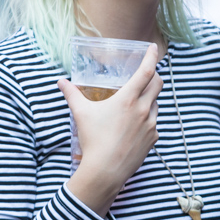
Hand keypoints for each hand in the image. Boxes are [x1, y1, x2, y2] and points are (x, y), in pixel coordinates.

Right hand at [60, 45, 162, 214]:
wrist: (105, 171)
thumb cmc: (93, 140)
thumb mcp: (81, 114)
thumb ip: (72, 95)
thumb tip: (61, 82)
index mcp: (128, 99)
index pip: (146, 71)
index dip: (152, 57)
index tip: (154, 48)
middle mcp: (143, 109)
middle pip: (157, 84)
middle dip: (154, 75)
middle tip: (146, 74)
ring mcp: (151, 125)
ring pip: (155, 104)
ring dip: (149, 98)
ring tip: (135, 102)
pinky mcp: (153, 139)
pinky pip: (153, 123)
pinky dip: (147, 119)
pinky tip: (135, 125)